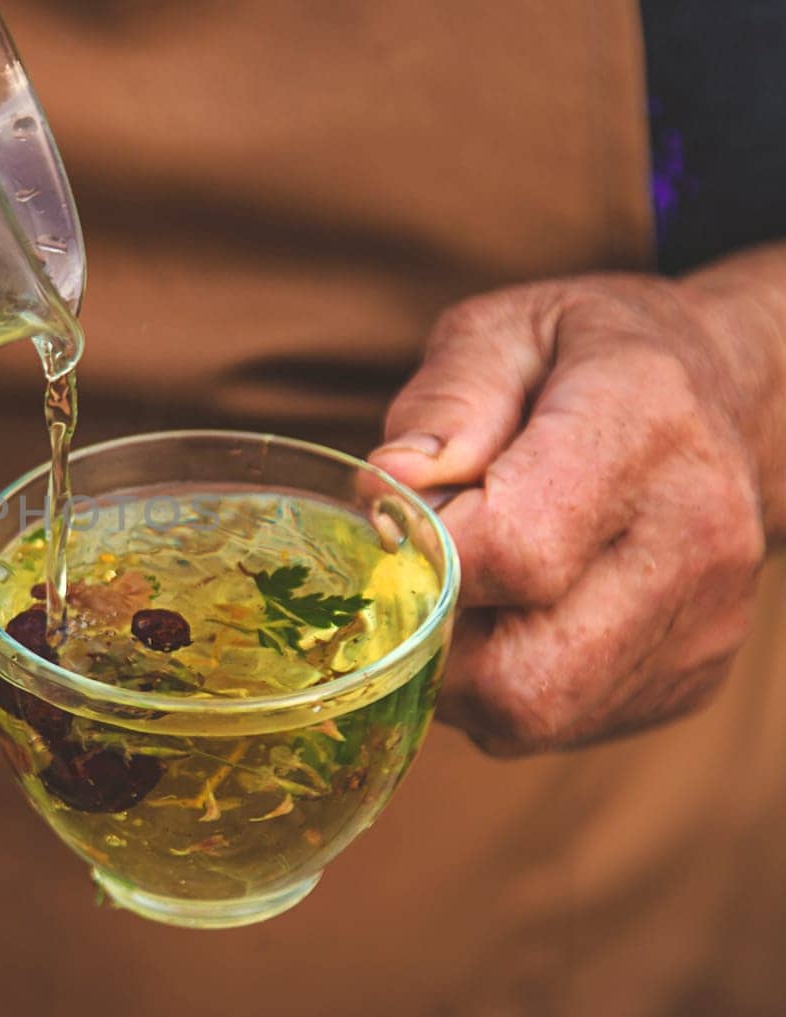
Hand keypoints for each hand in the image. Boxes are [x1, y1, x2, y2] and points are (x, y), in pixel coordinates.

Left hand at [369, 266, 784, 755]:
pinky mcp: (692, 674)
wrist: (724, 395)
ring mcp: (703, 620)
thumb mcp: (505, 331)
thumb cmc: (585, 357)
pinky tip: (512, 617)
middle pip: (522, 671)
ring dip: (461, 674)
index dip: (422, 557)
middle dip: (432, 643)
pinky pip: (561, 723)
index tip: (394, 525)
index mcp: (643, 429)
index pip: (513, 549)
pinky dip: (507, 686)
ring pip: (534, 716)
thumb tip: (388, 488)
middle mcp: (693, 536)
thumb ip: (446, 401)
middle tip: (411, 581)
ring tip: (460, 595)